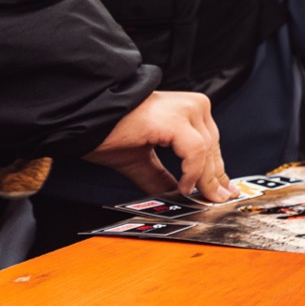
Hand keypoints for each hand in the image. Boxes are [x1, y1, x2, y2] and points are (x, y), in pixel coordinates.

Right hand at [83, 90, 235, 202]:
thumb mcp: (141, 160)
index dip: (217, 171)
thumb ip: (163, 178)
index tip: (221, 192)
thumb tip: (181, 197)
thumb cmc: (107, 132)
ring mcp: (185, 109)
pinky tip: (184, 187)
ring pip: (207, 151)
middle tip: (218, 201)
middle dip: (215, 179)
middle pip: (213, 149)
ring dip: (205, 179)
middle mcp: (193, 105)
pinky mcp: (174, 120)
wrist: (83, 118)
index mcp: (189, 109)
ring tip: (201, 198)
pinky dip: (192, 172)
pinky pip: (195, 151)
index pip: (212, 144)